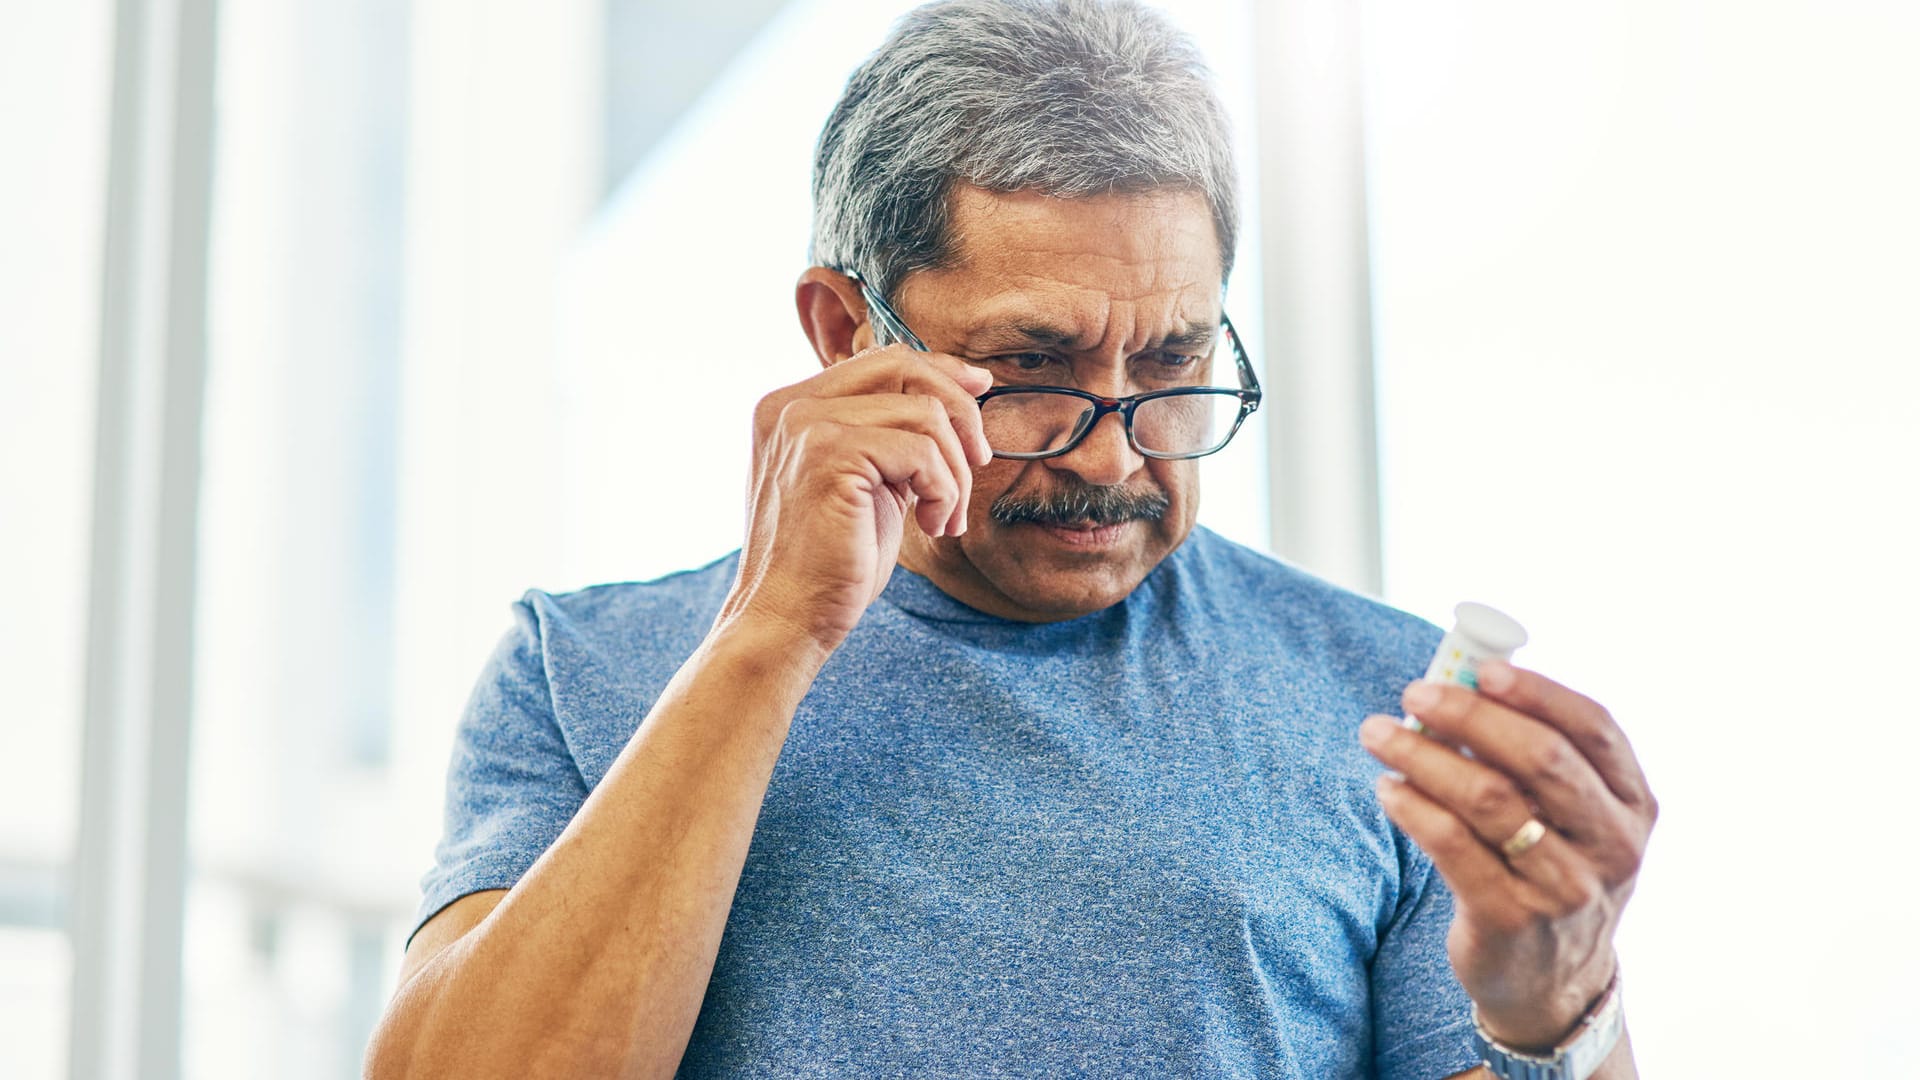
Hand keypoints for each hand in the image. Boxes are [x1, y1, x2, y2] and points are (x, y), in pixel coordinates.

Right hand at [719, 345, 993, 651]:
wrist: (786, 619)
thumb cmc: (831, 562)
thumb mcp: (865, 482)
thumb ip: (889, 435)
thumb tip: (960, 388)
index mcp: (791, 406)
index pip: (881, 360)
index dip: (940, 371)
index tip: (980, 391)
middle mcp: (790, 405)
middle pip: (904, 367)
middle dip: (960, 412)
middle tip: (978, 464)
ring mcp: (805, 426)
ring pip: (923, 412)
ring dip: (954, 470)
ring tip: (946, 517)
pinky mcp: (828, 455)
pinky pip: (921, 451)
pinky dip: (943, 490)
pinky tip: (931, 525)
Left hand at [1359, 662, 1656, 1049]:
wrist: (1551, 982)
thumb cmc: (1549, 869)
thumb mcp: (1572, 818)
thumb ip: (1535, 757)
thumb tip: (1459, 682)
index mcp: (1632, 803)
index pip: (1594, 728)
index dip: (1537, 691)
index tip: (1481, 669)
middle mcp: (1611, 844)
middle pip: (1541, 758)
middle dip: (1469, 715)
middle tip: (1413, 695)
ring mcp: (1566, 886)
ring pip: (1489, 798)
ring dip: (1423, 755)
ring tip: (1379, 735)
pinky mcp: (1514, 918)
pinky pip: (1452, 846)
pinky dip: (1413, 807)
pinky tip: (1388, 789)